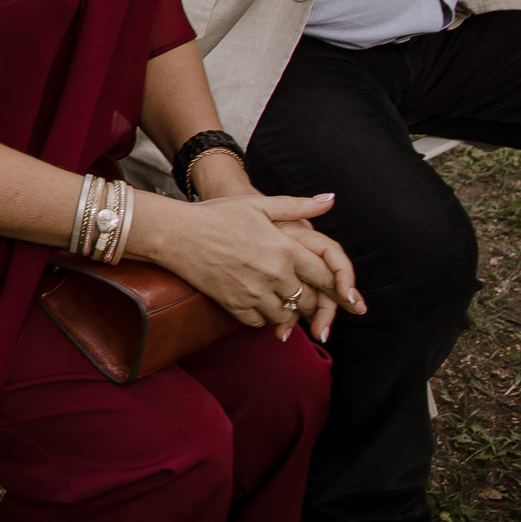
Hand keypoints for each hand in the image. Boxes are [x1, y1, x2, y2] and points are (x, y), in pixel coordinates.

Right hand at [138, 191, 361, 340]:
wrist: (176, 233)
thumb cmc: (217, 215)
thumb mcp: (259, 204)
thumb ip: (298, 206)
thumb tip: (330, 199)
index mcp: (285, 248)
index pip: (325, 276)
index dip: (338, 288)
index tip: (345, 296)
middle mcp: (274, 273)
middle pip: (308, 300)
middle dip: (314, 304)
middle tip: (315, 306)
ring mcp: (253, 292)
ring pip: (285, 315)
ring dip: (288, 312)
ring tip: (283, 303)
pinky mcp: (234, 305)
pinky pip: (259, 322)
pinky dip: (263, 317)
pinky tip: (259, 305)